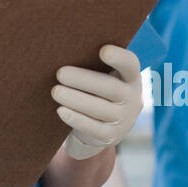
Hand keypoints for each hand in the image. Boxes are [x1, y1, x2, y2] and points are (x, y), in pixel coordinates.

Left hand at [53, 44, 141, 159]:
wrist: (102, 125)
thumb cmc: (96, 89)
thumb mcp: (102, 75)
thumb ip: (92, 63)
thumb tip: (64, 49)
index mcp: (131, 77)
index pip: (131, 65)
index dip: (119, 58)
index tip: (103, 50)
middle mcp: (132, 98)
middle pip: (111, 88)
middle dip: (84, 80)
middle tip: (60, 73)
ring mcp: (123, 120)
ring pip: (101, 109)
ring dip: (76, 100)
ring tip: (55, 91)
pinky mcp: (110, 137)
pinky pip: (93, 128)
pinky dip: (76, 119)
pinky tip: (61, 110)